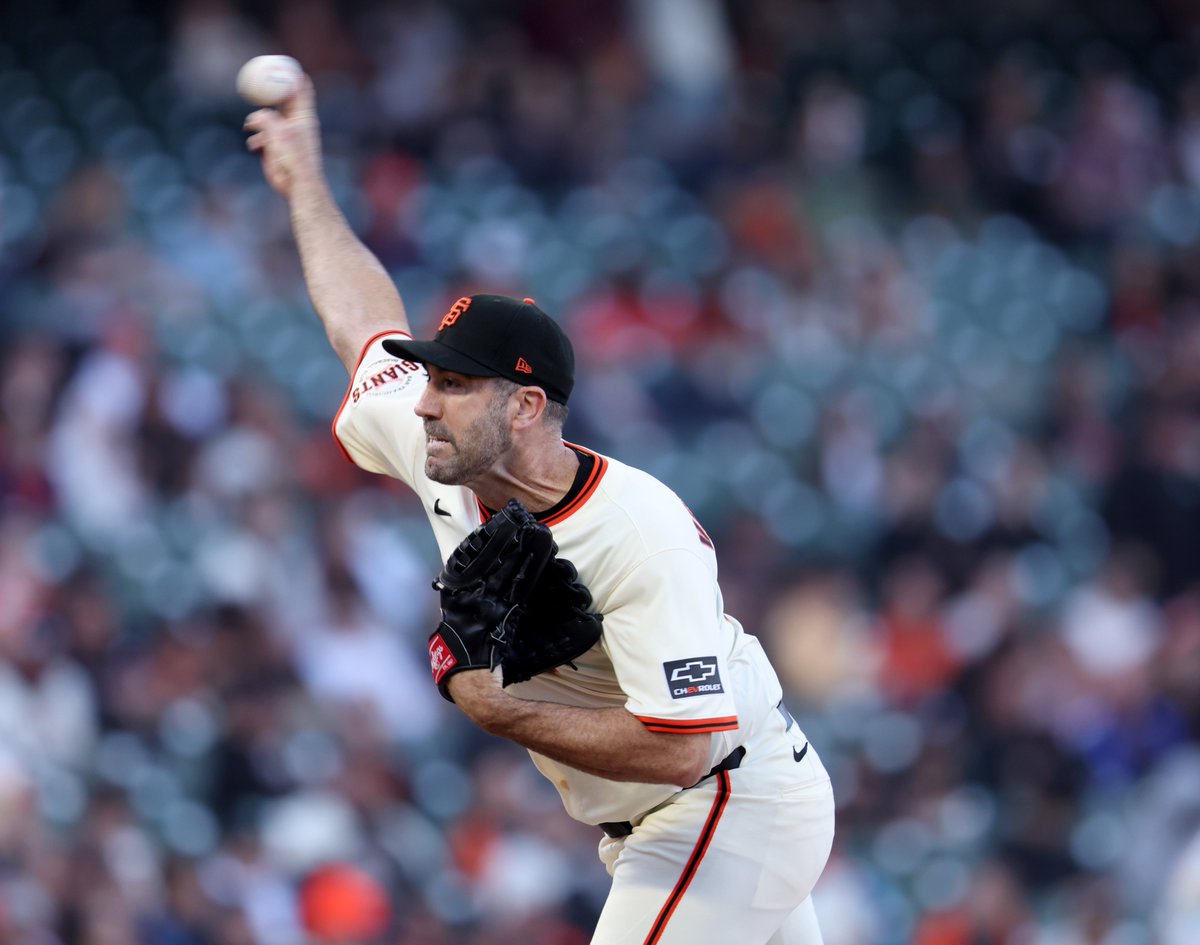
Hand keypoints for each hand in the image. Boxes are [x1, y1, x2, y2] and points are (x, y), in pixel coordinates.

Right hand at [243, 75, 322, 198]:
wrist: (295, 184)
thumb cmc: (293, 158)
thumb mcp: (279, 132)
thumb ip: (267, 118)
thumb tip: (257, 116)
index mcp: (303, 117)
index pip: (301, 91)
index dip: (294, 77)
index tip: (288, 64)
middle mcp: (294, 124)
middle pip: (281, 101)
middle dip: (270, 93)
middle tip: (257, 80)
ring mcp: (283, 135)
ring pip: (266, 119)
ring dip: (256, 121)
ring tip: (251, 126)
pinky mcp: (273, 148)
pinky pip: (260, 137)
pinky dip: (255, 139)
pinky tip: (255, 145)